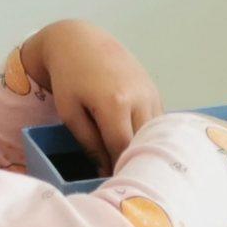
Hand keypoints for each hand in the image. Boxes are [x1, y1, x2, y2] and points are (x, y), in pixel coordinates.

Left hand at [19, 20, 162, 169]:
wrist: (80, 40)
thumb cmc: (68, 77)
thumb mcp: (70, 112)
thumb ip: (89, 143)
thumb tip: (105, 170)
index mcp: (115, 104)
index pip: (122, 149)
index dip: (117, 170)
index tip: (111, 187)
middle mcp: (139, 99)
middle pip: (143, 144)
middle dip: (133, 163)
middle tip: (123, 181)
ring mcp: (151, 94)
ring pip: (155, 134)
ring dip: (144, 150)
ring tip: (133, 166)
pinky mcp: (155, 91)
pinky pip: (158, 122)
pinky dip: (150, 136)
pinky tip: (140, 145)